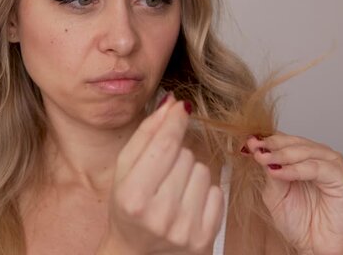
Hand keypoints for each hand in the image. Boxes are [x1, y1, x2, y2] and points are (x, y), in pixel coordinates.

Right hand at [97, 93, 224, 254]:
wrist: (135, 253)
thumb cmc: (128, 207)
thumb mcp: (124, 170)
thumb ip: (146, 134)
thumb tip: (172, 102)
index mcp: (133, 196)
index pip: (165, 145)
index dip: (175, 121)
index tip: (181, 108)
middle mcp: (159, 215)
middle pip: (185, 156)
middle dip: (176, 155)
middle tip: (162, 174)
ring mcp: (184, 229)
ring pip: (204, 171)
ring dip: (191, 173)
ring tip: (174, 190)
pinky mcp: (204, 238)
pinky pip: (218, 193)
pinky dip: (205, 193)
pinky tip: (188, 204)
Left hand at [243, 131, 342, 254]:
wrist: (315, 246)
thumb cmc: (299, 222)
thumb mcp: (274, 192)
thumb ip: (268, 170)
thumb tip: (255, 148)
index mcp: (301, 157)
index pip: (283, 140)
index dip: (265, 140)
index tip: (247, 142)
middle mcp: (317, 157)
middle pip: (293, 142)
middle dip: (272, 145)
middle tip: (255, 148)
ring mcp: (330, 165)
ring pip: (304, 151)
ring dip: (282, 155)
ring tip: (264, 159)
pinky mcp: (340, 177)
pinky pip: (316, 168)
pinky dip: (296, 169)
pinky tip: (279, 172)